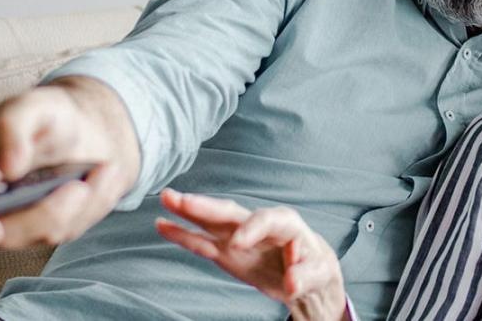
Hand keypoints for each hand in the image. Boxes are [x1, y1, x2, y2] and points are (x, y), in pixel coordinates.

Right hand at [0, 75, 139, 247]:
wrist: (85, 127)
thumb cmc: (43, 116)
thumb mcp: (28, 107)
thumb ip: (12, 128)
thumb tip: (7, 167)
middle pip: (8, 234)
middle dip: (45, 214)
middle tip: (77, 188)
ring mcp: (24, 223)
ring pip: (48, 232)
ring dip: (80, 202)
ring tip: (100, 168)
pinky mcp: (54, 228)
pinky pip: (76, 226)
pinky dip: (95, 199)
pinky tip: (103, 172)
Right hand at [156, 189, 346, 319]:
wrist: (307, 275)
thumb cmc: (316, 267)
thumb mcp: (319, 274)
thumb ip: (306, 275)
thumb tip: (292, 282)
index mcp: (284, 224)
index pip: (266, 220)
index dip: (251, 229)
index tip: (238, 243)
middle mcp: (257, 224)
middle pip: (231, 212)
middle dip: (206, 206)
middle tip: (181, 200)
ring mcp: (238, 237)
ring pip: (211, 222)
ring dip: (188, 211)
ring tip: (165, 199)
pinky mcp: (227, 252)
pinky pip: (202, 242)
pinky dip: (183, 234)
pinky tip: (163, 225)